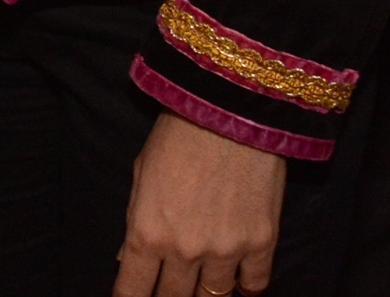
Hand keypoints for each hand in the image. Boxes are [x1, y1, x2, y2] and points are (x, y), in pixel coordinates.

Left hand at [115, 111, 284, 295]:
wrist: (229, 111)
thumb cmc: (177, 136)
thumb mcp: (141, 176)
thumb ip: (136, 222)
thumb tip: (128, 257)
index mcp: (147, 233)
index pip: (133, 289)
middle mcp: (184, 250)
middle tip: (168, 290)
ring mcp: (226, 251)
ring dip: (205, 293)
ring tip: (201, 286)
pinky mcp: (261, 243)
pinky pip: (255, 285)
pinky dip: (246, 287)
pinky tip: (239, 281)